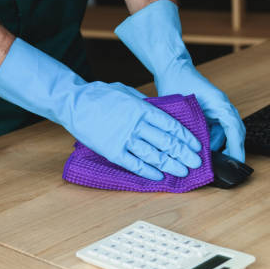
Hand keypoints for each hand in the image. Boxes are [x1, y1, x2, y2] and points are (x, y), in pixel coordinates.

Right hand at [0, 39, 201, 179]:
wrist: (72, 101)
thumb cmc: (99, 94)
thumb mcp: (127, 91)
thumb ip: (144, 103)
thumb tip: (161, 111)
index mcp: (142, 108)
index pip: (171, 125)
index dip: (186, 137)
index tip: (196, 145)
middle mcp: (136, 124)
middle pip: (167, 142)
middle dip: (184, 154)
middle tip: (197, 162)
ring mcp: (124, 138)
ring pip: (154, 155)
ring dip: (171, 164)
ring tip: (184, 172)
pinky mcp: (112, 151)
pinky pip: (134, 164)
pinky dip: (148, 172)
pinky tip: (160, 177)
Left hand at [115, 0, 245, 161]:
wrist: (173, 69)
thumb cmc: (176, 83)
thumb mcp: (183, 109)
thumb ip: (193, 128)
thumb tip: (198, 150)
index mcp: (221, 105)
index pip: (235, 131)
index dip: (236, 149)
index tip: (235, 164)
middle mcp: (224, 107)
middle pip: (235, 134)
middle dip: (231, 151)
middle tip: (225, 169)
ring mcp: (220, 110)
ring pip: (227, 134)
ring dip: (219, 146)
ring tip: (207, 159)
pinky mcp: (213, 113)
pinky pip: (219, 130)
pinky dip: (213, 140)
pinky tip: (202, 148)